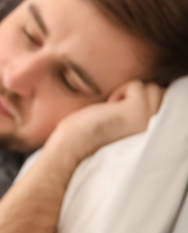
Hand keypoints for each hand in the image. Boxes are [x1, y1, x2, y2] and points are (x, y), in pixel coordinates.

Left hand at [49, 80, 163, 164]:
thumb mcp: (119, 125)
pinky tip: (107, 108)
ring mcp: (149, 120)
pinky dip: (120, 90)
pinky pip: (137, 85)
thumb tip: (143, 95)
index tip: (117, 116)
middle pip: (160, 95)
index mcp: (151, 136)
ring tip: (112, 109)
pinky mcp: (138, 110)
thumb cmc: (86, 136)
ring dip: (130, 92)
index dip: (139, 102)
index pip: (160, 106)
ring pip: (154, 88)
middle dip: (137, 96)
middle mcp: (154, 129)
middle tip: (114, 112)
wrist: (72, 148)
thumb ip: (135, 115)